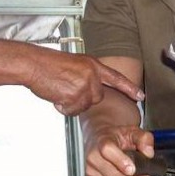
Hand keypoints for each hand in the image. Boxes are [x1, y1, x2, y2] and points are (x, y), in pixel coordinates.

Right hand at [29, 50, 143, 115]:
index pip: (116, 78)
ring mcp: (84, 87)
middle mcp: (92, 76)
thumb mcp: (74, 64)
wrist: (34, 64)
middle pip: (97, 98)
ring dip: (72, 103)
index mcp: (93, 65)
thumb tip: (89, 88)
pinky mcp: (75, 97)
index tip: (140, 96)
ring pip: (84, 106)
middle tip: (66, 88)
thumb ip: (86, 75)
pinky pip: (72, 111)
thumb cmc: (48, 64)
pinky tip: (56, 95)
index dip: (129, 88)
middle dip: (83, 98)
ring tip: (59, 89)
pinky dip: (63, 107)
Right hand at [84, 125, 155, 175]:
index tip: (134, 169)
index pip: (108, 151)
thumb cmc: (114, 136)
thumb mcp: (132, 131)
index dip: (122, 162)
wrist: (99, 139)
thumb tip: (148, 152)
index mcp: (102, 142)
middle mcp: (94, 158)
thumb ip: (144, 138)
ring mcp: (91, 171)